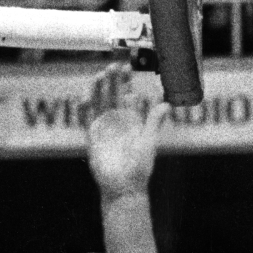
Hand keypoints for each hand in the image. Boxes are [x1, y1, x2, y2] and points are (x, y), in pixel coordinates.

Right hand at [86, 65, 168, 199]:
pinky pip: (86, 120)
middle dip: (112, 81)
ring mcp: (103, 128)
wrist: (124, 186)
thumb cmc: (140, 167)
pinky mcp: (91, 137)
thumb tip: (167, 104)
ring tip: (100, 75)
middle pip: (112, 95)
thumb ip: (154, 122)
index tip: (129, 68)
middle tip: (114, 65)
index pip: (128, 96)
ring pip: (98, 103)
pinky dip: (85, 108)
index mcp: (132, 121)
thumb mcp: (149, 141)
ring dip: (98, 90)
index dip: (127, 83)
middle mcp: (116, 121)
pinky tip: (86, 97)